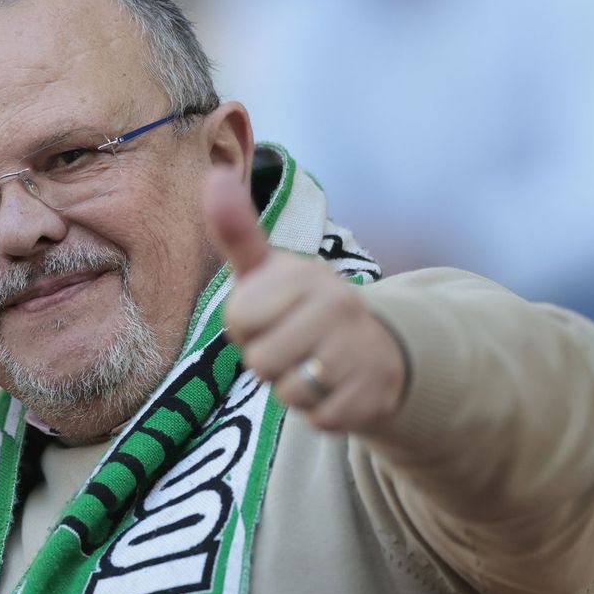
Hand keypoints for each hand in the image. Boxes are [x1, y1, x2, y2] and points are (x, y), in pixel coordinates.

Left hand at [205, 166, 405, 431]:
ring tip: (312, 365)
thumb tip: (214, 175)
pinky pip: (315, 418)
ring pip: (286, 391)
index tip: (271, 314)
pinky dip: (319, 411)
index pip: (239, 317)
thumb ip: (238, 230)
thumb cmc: (305, 308)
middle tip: (293, 344)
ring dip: (291, 387)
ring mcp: (357, 351)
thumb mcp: (270, 269)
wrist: (379, 351)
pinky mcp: (370, 397)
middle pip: (259, 359)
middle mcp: (338, 306)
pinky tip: (335, 388)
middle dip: (267, 359)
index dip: (247, 324)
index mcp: (306, 275)